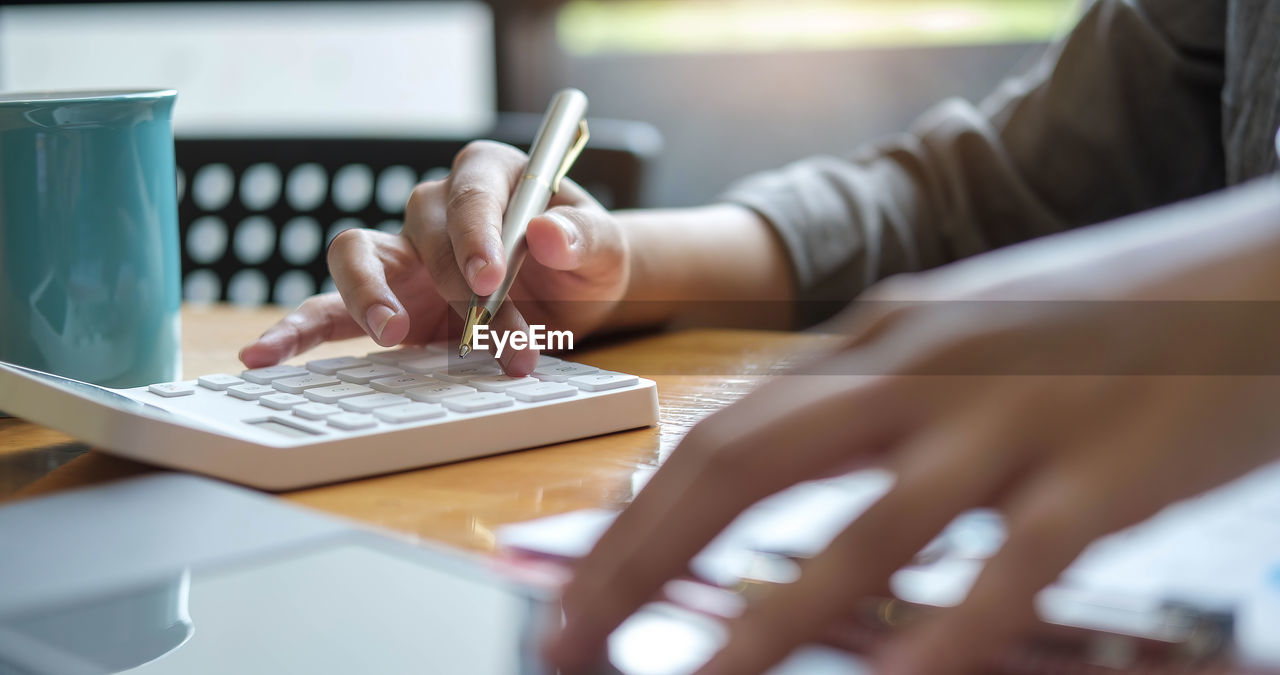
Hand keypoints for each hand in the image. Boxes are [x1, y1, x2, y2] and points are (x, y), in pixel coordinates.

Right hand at [239, 141, 628, 374]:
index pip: (470, 192)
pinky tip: (265, 355)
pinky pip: (332, 309)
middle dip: (456, 289)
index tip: (489, 278)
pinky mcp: (390, 302)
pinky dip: (299, 331)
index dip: (476, 233)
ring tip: (390, 336)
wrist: (582, 294)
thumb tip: (544, 231)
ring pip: (359, 257)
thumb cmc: (589, 258)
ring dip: (368, 297)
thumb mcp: (607, 248)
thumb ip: (583, 236)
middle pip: (423, 232)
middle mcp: (441, 208)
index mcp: (491, 175)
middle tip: (492, 334)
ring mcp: (408, 255)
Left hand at [547, 180, 1279, 673]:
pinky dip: (932, 647)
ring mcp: (1011, 424)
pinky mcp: (1101, 481)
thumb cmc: (1108, 311)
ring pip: (858, 534)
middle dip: (641, 559)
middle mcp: (924, 370)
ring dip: (755, 625)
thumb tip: (777, 450)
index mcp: (884, 335)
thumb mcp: (967, 329)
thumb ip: (876, 389)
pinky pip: (999, 577)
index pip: (725, 428)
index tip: (578, 579)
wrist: (1264, 268)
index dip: (636, 513)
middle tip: (570, 639)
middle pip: (745, 466)